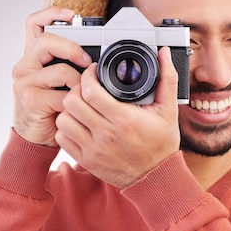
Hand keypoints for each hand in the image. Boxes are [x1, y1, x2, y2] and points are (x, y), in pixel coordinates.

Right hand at [12, 7, 92, 145]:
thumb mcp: (58, 83)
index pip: (33, 24)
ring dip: (79, 82)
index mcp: (32, 58)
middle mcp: (24, 66)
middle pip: (46, 41)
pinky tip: (74, 108)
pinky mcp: (30, 99)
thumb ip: (68, 66)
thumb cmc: (51, 110)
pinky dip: (74, 101)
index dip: (51, 14)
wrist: (35, 139)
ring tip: (81, 93)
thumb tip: (95, 57)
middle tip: (86, 61)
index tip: (71, 15)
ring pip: (60, 70)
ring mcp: (24, 82)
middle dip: (73, 48)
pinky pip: (62, 94)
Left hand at [55, 47, 180, 187]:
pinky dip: (67, 128)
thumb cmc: (162, 144)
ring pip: (63, 119)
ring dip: (69, 110)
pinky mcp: (86, 161)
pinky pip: (62, 139)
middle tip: (85, 89)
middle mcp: (106, 135)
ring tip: (81, 107)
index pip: (91, 91)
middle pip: (72, 102)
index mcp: (125, 119)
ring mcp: (94, 149)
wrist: (156, 178)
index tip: (93, 73)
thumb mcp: (168, 110)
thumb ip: (167, 78)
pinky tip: (79, 124)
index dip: (88, 75)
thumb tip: (164, 53)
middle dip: (76, 89)